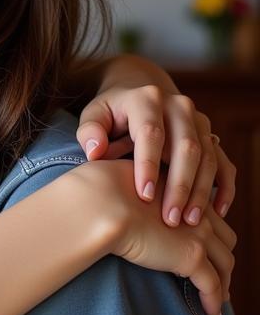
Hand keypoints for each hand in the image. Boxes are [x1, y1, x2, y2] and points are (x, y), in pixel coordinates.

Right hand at [67, 159, 235, 314]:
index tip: (205, 250)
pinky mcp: (191, 256)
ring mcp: (197, 233)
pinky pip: (211, 284)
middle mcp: (195, 210)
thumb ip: (132, 194)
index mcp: (180, 192)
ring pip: (225, 263)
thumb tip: (120, 202)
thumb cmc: (97, 193)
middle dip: (222, 259)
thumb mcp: (120, 187)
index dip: (210, 236)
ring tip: (217, 299)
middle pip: (224, 240)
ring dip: (223, 283)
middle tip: (217, 276)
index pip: (208, 217)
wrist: (99, 203)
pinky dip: (214, 301)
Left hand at [77, 83, 234, 226]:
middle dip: (180, 186)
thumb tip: (95, 152)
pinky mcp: (211, 136)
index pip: (151, 133)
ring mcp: (199, 121)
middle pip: (186, 147)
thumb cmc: (112, 112)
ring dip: (201, 191)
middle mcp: (179, 106)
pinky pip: (225, 163)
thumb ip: (90, 131)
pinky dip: (224, 188)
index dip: (148, 165)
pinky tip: (218, 212)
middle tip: (171, 219)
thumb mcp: (94, 115)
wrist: (139, 93)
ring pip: (208, 157)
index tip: (144, 195)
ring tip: (190, 221)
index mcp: (147, 99)